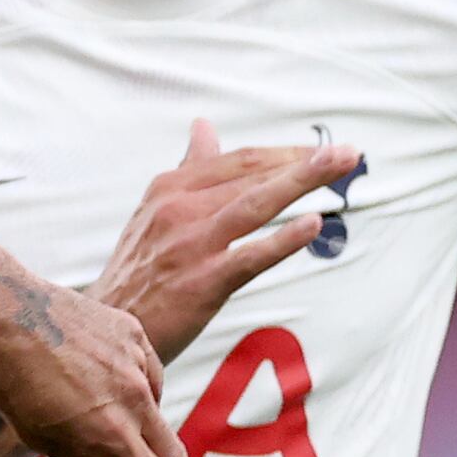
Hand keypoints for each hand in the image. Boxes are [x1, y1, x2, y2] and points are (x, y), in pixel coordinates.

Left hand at [0, 256, 192, 456]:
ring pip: (149, 408)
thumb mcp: (39, 438)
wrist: (2, 313)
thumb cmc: (10, 381)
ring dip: (129, 421)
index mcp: (110, 433)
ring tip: (77, 403)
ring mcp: (138, 363)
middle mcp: (134, 400)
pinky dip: (127, 385)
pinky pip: (142, 372)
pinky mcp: (134, 333)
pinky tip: (96, 377)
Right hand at [94, 120, 362, 363]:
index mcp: (169, 189)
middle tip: (349, 154)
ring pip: (255, 203)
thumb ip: (188, 171)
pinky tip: (313, 224)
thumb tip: (204, 127)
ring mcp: (190, 245)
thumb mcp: (153, 212)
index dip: (282, 153)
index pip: (237, 160)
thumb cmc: (137, 273)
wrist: (107, 329)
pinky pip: (250, 256)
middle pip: (251, 175)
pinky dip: (283, 239)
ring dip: (302, 181)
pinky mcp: (201, 282)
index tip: (319, 151)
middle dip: (304, 162)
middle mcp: (178, 210)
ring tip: (341, 167)